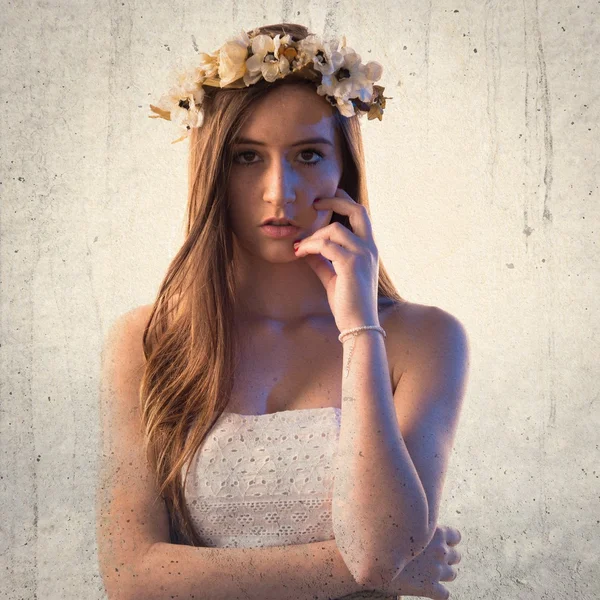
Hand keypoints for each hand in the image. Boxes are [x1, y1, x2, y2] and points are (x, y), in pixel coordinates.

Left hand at [293, 188, 379, 332]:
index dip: (343, 203)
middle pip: (358, 210)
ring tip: (300, 248)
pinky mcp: (351, 264)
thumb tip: (305, 249)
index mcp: (369, 249)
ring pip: (334, 230)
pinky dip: (310, 246)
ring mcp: (363, 255)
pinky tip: (300, 253)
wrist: (358, 325)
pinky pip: (326, 245)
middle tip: (315, 204)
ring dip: (313, 236)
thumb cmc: (348, 304)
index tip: (323, 202)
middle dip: (335, 202)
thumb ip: (322, 262)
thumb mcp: (333, 278)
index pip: (361, 216)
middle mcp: (369, 248)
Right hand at [378, 525, 461, 598]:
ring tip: (425, 573)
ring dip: (442, 574)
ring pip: (452, 574)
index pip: (456, 536)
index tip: (437, 543)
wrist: (369, 558)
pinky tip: (425, 589)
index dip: (447, 540)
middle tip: (430, 559)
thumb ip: (416, 523)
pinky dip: (437, 593)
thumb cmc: (382, 536)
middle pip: (456, 556)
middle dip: (446, 558)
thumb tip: (417, 521)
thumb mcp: (402, 522)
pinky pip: (444, 595)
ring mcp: (436, 570)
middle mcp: (440, 550)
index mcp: (436, 532)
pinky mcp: (429, 588)